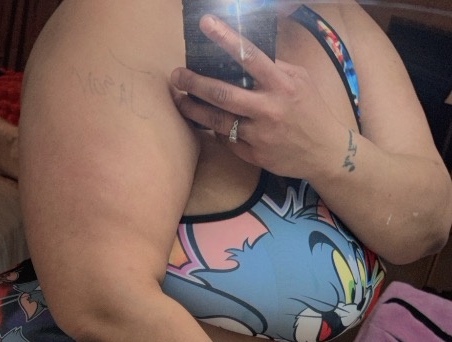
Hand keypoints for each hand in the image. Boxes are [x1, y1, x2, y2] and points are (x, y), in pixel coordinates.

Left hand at [170, 14, 340, 178]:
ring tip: (180, 100)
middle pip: (222, 94)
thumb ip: (275, 68)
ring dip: (194, 110)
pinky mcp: (254, 155)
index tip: (206, 24)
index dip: (226, 39)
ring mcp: (259, 135)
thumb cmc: (312, 111)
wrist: (325, 152)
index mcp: (281, 85)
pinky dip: (216, 130)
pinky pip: (227, 140)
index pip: (250, 57)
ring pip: (217, 121)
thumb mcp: (301, 81)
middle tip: (177, 76)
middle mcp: (268, 109)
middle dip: (195, 83)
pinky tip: (208, 123)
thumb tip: (245, 56)